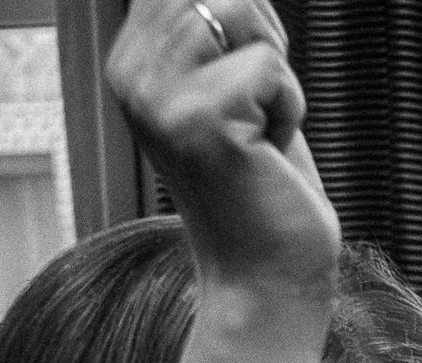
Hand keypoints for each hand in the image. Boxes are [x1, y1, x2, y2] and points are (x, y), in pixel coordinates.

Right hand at [107, 0, 336, 294]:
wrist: (266, 278)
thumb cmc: (264, 191)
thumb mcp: (235, 96)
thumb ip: (222, 39)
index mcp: (132, 65)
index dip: (238, 14)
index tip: (249, 79)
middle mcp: (131, 75)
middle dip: (261, 40)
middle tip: (261, 109)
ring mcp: (158, 97)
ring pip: (239, 14)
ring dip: (276, 76)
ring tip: (261, 131)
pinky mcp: (199, 119)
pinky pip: (270, 66)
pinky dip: (290, 107)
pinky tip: (268, 152)